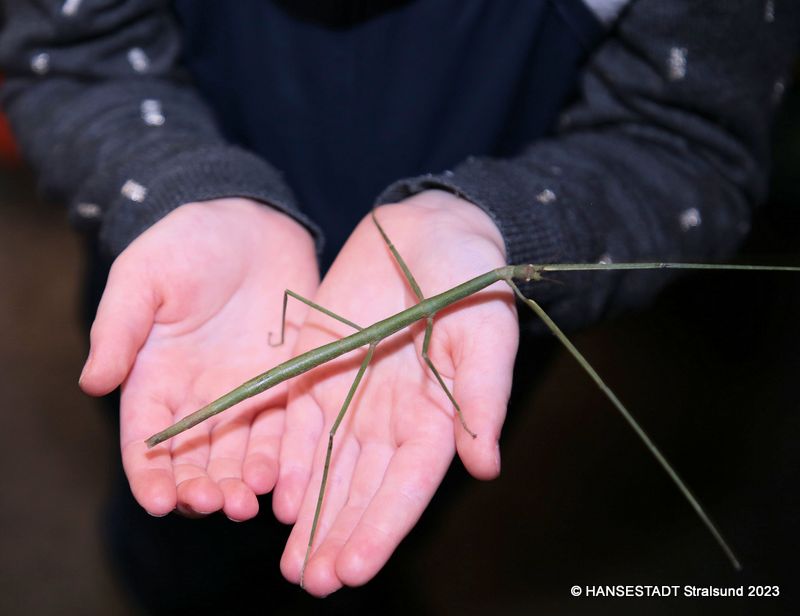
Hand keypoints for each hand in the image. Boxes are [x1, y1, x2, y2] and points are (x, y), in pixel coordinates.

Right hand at [79, 198, 318, 520]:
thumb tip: (91, 381)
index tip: (158, 501)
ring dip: (242, 483)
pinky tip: (284, 475)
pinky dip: (283, 456)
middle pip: (195, 459)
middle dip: (201, 489)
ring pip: (240, 454)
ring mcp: (245, 394)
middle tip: (214, 505)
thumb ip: (118, 328)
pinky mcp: (287, 382)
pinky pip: (284, 428)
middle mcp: (199, 397)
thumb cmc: (188, 243)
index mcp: (155, 379)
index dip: (149, 475)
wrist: (253, 224)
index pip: (146, 441)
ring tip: (249, 503)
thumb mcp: (143, 277)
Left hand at [272, 191, 517, 594]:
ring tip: (292, 565)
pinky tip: (276, 500)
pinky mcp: (318, 370)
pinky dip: (289, 463)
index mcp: (437, 416)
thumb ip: (482, 396)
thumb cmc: (468, 276)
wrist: (426, 229)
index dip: (382, 528)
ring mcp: (352, 396)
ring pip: (328, 470)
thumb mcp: (485, 330)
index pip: (408, 486)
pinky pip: (299, 425)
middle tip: (312, 582)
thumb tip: (485, 465)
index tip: (353, 569)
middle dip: (337, 537)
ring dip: (310, 517)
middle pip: (363, 489)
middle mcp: (392, 418)